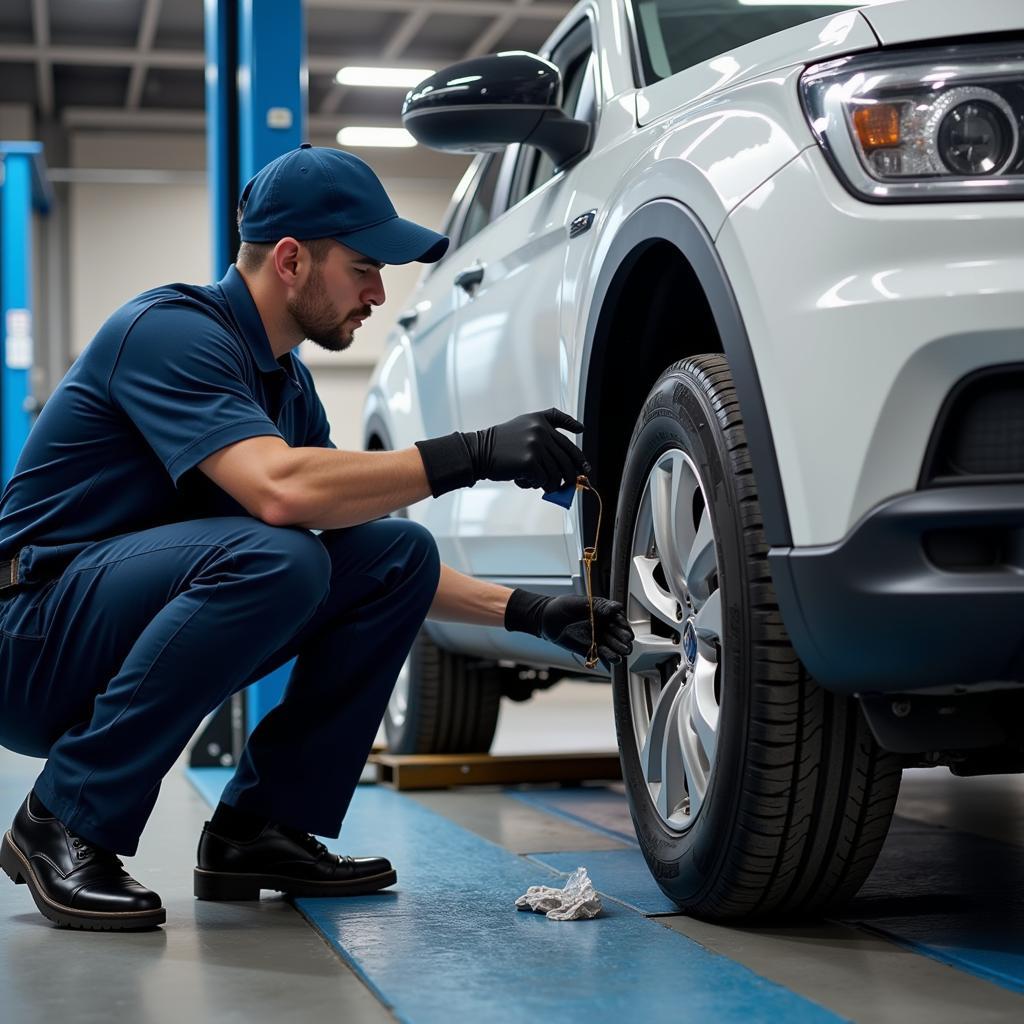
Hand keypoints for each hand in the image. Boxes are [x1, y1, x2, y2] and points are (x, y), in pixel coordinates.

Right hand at [463, 408, 588, 492]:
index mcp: (541, 421)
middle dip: (570, 477)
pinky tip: (522, 481)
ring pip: (556, 474)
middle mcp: (541, 431)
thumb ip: (547, 431)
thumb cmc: (502, 445)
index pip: (567, 441)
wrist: (479, 452)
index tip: (585, 467)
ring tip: (538, 485)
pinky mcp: (529, 461)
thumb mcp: (524, 426)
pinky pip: (543, 480)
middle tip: (568, 487)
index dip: (579, 457)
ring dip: (550, 485)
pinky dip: (534, 485)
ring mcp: (536, 446)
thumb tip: (569, 458)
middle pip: (567, 460)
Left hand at [504, 590, 633, 668]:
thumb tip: (616, 607)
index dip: (622, 626)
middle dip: (621, 640)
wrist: (543, 620)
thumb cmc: (559, 607)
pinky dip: (605, 661)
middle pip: (615, 635)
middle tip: (626, 644)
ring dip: (615, 652)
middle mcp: (600, 626)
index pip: (617, 620)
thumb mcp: (578, 603)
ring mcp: (594, 638)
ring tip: (618, 656)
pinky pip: (598, 656)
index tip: (626, 631)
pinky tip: (610, 663)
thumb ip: (598, 606)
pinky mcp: (587, 649)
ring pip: (609, 646)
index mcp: (601, 612)